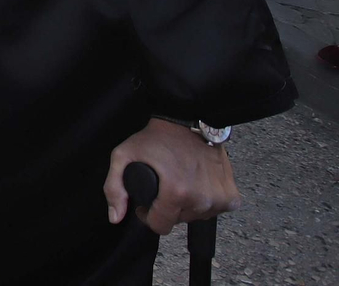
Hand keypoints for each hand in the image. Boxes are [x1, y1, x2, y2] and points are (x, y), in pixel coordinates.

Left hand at [104, 119, 241, 234]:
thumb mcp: (124, 155)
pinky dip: (206, 202)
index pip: (160, 226)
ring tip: (180, 183)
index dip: (148, 216)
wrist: (189, 119)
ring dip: (187, 206)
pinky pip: (216, 210)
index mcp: (176, 193)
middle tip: (163, 187)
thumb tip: (116, 217)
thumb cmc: (157, 137)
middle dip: (167, 208)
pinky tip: (197, 186)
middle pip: (178, 221)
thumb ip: (114, 188)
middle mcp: (200, 199)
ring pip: (197, 216)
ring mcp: (218, 198)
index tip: (146, 204)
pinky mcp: (230, 195)